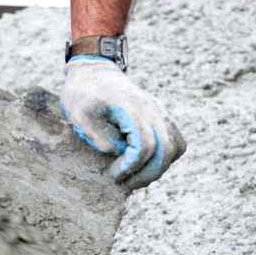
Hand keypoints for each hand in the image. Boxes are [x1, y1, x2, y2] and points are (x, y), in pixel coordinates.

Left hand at [61, 57, 185, 189]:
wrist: (93, 71)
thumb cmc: (83, 94)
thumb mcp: (79, 114)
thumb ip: (98, 134)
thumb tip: (117, 152)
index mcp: (132, 108)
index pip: (145, 145)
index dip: (132, 166)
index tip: (114, 174)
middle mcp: (152, 109)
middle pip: (165, 149)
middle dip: (147, 173)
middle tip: (126, 184)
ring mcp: (159, 112)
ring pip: (176, 147)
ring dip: (159, 168)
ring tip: (136, 177)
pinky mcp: (160, 116)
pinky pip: (176, 141)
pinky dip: (166, 158)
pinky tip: (146, 165)